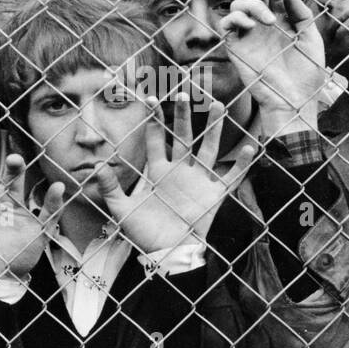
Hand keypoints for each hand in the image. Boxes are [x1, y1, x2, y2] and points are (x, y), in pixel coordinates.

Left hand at [94, 94, 254, 252]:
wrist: (166, 254)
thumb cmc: (144, 233)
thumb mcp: (122, 209)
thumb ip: (110, 188)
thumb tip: (97, 165)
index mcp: (158, 171)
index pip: (156, 139)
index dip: (154, 120)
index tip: (152, 100)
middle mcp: (179, 171)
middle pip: (183, 137)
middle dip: (183, 116)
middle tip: (184, 94)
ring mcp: (198, 181)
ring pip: (208, 148)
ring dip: (213, 128)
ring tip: (218, 106)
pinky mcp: (214, 195)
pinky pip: (231, 177)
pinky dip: (242, 164)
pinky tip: (251, 147)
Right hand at [219, 0, 328, 136]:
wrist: (295, 101)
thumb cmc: (307, 74)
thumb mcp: (311, 40)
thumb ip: (302, 15)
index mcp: (282, 20)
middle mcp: (263, 24)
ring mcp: (248, 35)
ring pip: (238, 4)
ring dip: (253, 5)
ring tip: (270, 21)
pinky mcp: (236, 47)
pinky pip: (226, 24)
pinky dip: (236, 17)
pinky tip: (251, 24)